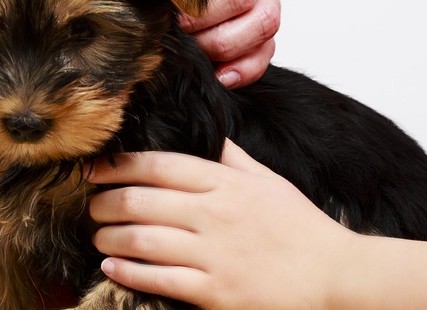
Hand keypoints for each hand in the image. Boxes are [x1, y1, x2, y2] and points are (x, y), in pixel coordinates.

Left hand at [87, 140, 352, 309]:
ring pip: (141, 239)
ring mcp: (214, 253)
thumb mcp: (270, 182)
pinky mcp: (214, 291)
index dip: (118, 165)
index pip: (159, 164)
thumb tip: (207, 135)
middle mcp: (215, 213)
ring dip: (108, 238)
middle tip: (92, 207)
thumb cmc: (302, 229)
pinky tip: (112, 267)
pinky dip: (127, 272)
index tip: (95, 169)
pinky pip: (157, 279)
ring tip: (98, 238)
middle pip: (140, 200)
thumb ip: (233, 158)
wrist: (334, 276)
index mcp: (227, 182)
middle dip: (104, 203)